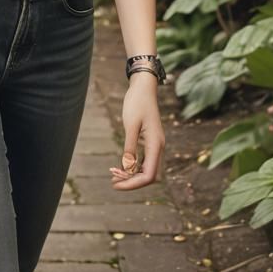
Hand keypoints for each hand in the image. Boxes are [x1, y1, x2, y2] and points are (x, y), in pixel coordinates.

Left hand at [109, 73, 164, 188]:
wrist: (143, 87)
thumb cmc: (136, 103)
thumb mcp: (130, 124)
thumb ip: (130, 147)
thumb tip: (127, 168)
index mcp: (156, 145)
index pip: (148, 175)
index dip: (133, 184)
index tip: (116, 184)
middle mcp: (158, 147)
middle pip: (150, 176)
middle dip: (133, 182)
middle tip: (113, 179)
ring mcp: (155, 144)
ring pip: (147, 169)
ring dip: (132, 175)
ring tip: (114, 174)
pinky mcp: (150, 141)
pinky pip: (144, 160)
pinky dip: (133, 166)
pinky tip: (121, 166)